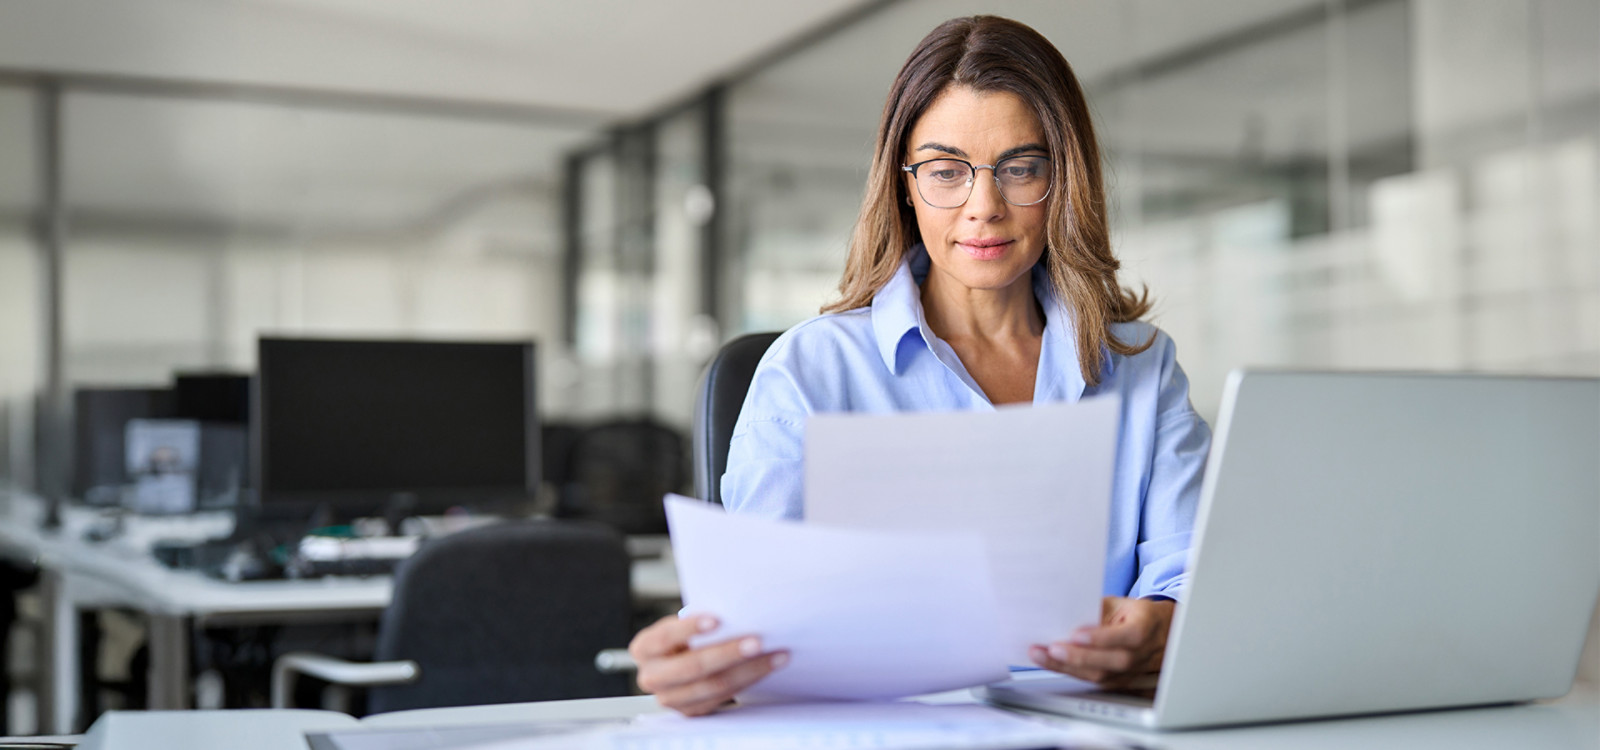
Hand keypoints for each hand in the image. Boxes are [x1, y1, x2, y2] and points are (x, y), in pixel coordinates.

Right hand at [629, 613, 788, 715]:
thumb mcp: (683, 626)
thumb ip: (700, 621)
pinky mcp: (691, 711)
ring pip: (713, 685)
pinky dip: (749, 680)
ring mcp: (670, 698)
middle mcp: (652, 676)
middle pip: (693, 667)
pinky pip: (724, 697)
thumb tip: (735, 611)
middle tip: (757, 641)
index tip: (717, 619)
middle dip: (728, 653)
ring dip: (749, 670)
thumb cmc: (685, 638)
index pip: (665, 637)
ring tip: (774, 655)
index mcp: (644, 648)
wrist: (682, 663)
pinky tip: (767, 667)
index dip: (689, 628)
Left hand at [1029, 596, 1174, 689]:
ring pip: (1103, 675)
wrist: (1158, 632)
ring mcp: (1133, 671)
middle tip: (1052, 648)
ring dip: (1068, 667)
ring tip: (1042, 655)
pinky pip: (1095, 680)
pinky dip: (1070, 672)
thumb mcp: (1119, 603)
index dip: (1104, 637)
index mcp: (1146, 625)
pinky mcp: (1120, 681)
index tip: (1077, 634)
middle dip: (1080, 657)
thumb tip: (1065, 610)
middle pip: (1115, 661)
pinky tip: (1051, 663)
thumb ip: (1097, 609)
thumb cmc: (1134, 614)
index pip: (1130, 635)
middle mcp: (1143, 652)